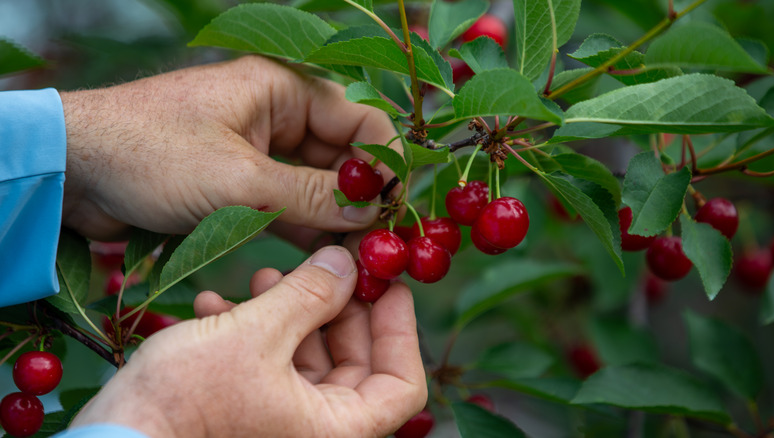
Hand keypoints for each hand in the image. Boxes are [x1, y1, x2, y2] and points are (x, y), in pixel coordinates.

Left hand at [59, 56, 398, 241]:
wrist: (71, 171)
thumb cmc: (152, 154)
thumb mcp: (239, 178)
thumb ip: (311, 197)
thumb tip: (372, 213)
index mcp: (281, 89)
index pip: (358, 122)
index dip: (385, 164)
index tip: (401, 209)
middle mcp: (275, 115)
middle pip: (341, 156)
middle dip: (362, 198)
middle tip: (384, 244)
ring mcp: (256, 151)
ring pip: (315, 185)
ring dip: (335, 218)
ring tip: (361, 257)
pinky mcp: (238, 184)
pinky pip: (285, 204)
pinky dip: (304, 228)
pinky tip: (324, 257)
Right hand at [70, 246, 426, 437]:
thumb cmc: (184, 399)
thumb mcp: (255, 334)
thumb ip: (310, 294)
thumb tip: (348, 262)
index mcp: (336, 430)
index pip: (402, 384)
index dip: (400, 328)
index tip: (387, 282)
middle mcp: (314, 431)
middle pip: (354, 362)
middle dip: (334, 306)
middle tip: (320, 265)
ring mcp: (280, 423)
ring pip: (307, 358)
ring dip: (288, 311)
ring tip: (259, 276)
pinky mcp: (247, 412)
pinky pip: (270, 367)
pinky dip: (255, 332)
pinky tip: (219, 302)